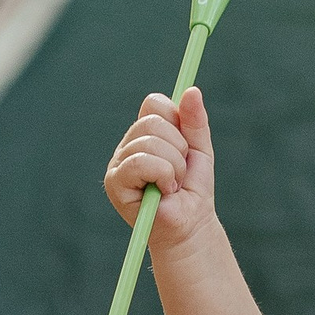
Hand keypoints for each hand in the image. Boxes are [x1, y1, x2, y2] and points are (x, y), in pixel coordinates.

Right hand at [103, 86, 217, 247]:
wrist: (192, 224)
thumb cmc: (193, 189)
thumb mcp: (200, 149)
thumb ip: (195, 121)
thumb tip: (192, 90)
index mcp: (144, 133)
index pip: (153, 104)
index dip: (175, 121)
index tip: (184, 144)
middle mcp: (127, 145)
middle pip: (151, 121)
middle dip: (178, 148)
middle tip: (180, 172)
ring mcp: (118, 163)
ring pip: (149, 142)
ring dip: (173, 166)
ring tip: (173, 184)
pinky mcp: (115, 182)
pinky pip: (141, 163)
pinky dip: (163, 175)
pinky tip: (163, 191)